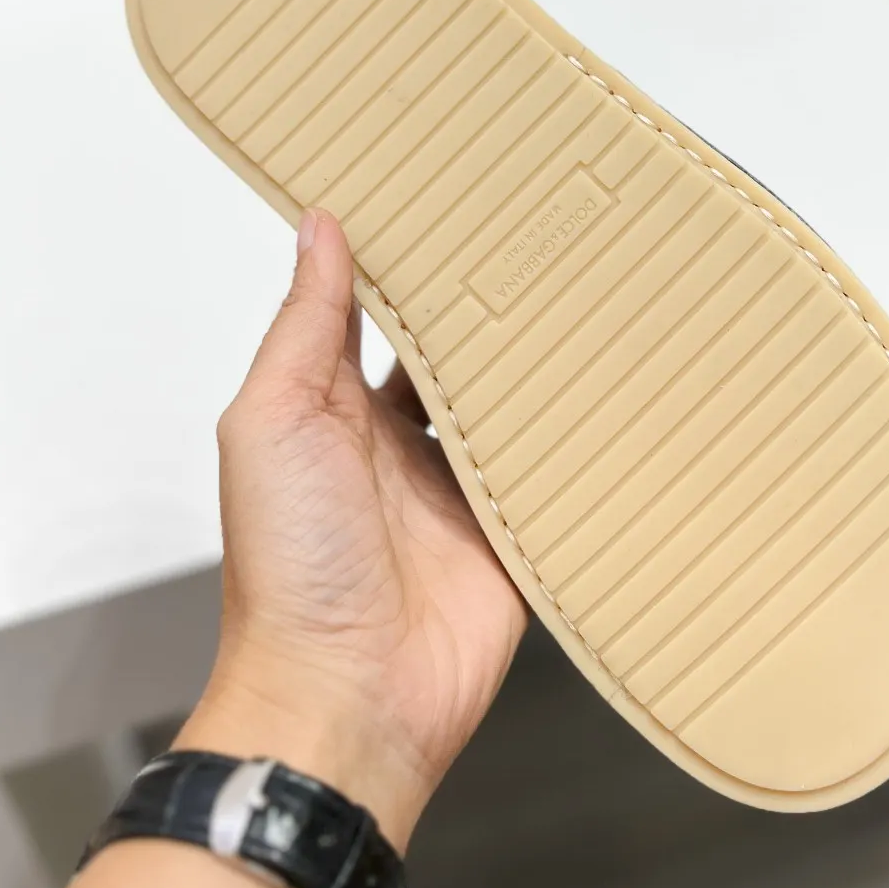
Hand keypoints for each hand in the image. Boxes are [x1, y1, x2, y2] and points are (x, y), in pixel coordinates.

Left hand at [177, 208, 528, 847]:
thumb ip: (305, 328)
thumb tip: (319, 227)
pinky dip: (578, 437)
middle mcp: (399, 444)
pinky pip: (554, 472)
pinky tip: (616, 382)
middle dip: (489, 302)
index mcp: (334, 409)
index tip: (445, 192)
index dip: (407, 258)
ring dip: (539, 362)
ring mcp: (461, 491)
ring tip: (592, 284)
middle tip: (541, 228)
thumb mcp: (272, 423)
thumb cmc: (286, 569)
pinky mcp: (515, 537)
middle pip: (455, 353)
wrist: (346, 695)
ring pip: (510, 405)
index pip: (377, 313)